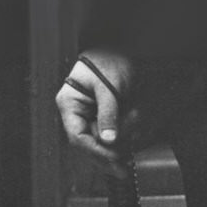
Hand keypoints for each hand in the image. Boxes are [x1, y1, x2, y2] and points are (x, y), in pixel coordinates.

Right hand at [56, 50, 136, 176]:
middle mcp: (77, 112)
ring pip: (103, 141)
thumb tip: (108, 139)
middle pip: (90, 144)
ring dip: (123, 135)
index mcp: (70, 103)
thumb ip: (108, 113)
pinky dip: (126, 130)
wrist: (120, 48)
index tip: (114, 157)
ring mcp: (90, 115)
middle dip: (111, 148)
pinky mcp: (103, 116)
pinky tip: (136, 116)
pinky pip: (113, 133)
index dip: (95, 150)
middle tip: (127, 159)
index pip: (77, 137)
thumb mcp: (109, 87)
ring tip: (136, 115)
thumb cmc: (108, 60)